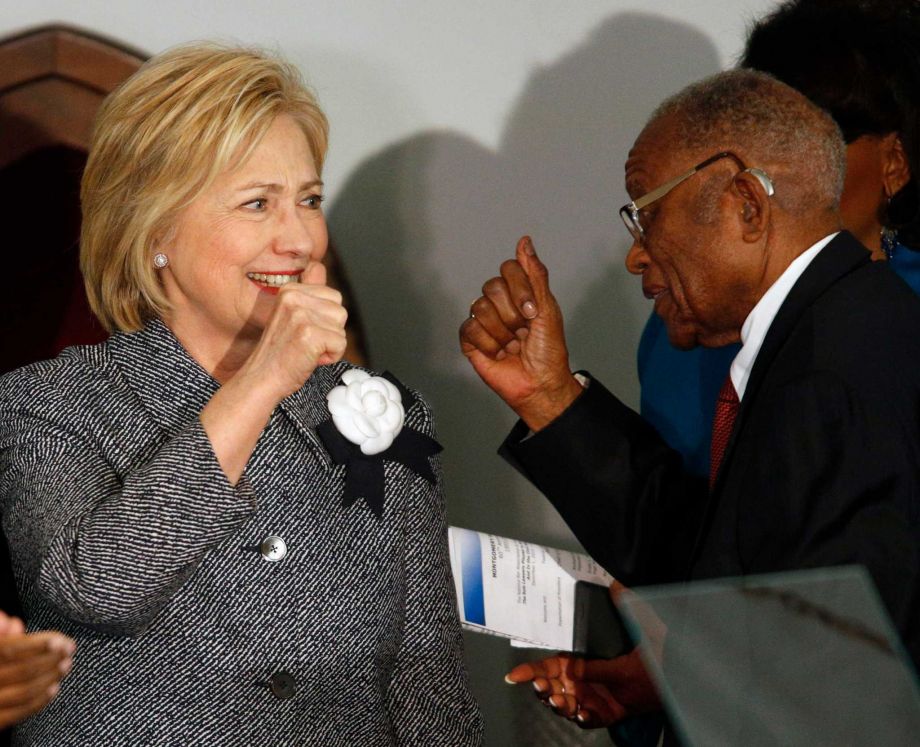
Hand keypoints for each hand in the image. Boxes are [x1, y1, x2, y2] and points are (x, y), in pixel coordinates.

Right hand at [0, 612, 74, 727]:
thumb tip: (13, 624)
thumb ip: (0, 631)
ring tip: (66, 664)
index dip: (37, 644)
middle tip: (69, 649)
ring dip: (51, 676)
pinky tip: (54, 688)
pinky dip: (40, 700)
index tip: (60, 639)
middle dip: (51, 658)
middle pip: (23, 670)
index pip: (9, 649)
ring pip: (24, 691)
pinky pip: (19, 712)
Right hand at [243, 261, 348, 400]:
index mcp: (290, 290)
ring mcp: (301, 314)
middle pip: (340, 311)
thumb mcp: (293, 316)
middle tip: (306, 343)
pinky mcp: (309, 334)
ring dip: (330, 345)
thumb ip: (309, 294)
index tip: (304, 332)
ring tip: (307, 350)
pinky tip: (310, 359)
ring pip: (341, 328)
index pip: (333, 297)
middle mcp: (294, 297)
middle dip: (330, 331)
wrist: (261, 378)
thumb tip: (319, 266)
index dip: (325, 320)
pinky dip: (331, 356)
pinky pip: (340, 344)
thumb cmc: (280, 352)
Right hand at [459, 236, 583, 430]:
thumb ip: (535, 274)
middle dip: (512, 314)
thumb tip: (525, 241)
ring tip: (512, 346)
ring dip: (502, 332)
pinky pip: (469, 328)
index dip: (519, 289)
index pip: (509, 268)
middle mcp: (500, 303)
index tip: (533, 311)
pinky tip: (499, 354)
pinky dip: (488, 344)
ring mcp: (484, 321)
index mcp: (520, 293)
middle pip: (492, 287)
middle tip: (523, 332)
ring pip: (480, 307)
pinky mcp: (470, 340)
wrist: (539, 384)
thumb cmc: (548, 351)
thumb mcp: (548, 309)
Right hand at [504, 581, 663, 728]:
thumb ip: (623, 607)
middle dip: (542, 690)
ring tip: (563, 700)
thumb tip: (616, 584)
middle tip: (544, 688)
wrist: (669, 676)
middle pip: (550, 688)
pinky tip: (584, 713)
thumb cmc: (648, 650)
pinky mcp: (605, 713)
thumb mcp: (636, 628)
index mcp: (577, 662)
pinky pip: (590, 721)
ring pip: (565, 705)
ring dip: (560, 705)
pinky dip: (585, 719)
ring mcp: (590, 698)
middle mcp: (579, 681)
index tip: (513, 675)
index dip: (530, 671)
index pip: (548, 667)